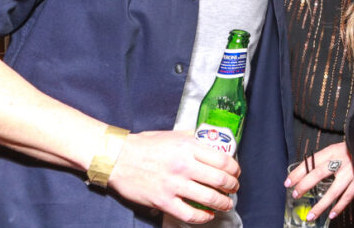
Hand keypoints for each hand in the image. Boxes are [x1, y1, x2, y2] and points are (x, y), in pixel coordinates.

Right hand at [106, 130, 239, 223]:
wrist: (117, 158)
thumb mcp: (174, 134)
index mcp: (189, 147)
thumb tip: (213, 139)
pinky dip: (203, 217)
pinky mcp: (163, 201)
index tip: (236, 172)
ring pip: (208, 198)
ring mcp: (173, 185)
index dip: (234, 169)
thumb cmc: (145, 145)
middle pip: (220, 180)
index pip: (223, 160)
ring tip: (226, 203)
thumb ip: (194, 137)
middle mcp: (184, 166)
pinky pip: (189, 214)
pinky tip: (208, 215)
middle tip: (234, 188)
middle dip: (232, 186)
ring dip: (223, 203)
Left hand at [284, 142, 353, 222]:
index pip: (311, 162)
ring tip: (310, 215)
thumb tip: (308, 171)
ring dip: (320, 205)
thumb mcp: (338, 148)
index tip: (288, 182)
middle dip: (305, 185)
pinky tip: (331, 214)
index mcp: (333, 151)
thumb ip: (326, 159)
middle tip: (296, 194)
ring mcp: (350, 172)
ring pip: (333, 191)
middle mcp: (340, 161)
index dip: (298, 172)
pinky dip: (339, 206)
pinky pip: (348, 196)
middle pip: (318, 174)